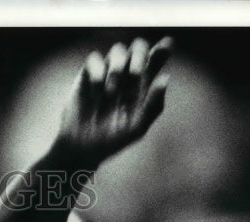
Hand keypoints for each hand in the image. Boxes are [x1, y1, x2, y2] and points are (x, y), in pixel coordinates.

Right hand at [56, 37, 171, 167]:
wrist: (81, 148)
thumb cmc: (112, 141)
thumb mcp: (137, 128)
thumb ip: (154, 105)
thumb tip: (165, 77)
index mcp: (142, 85)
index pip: (156, 59)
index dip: (163, 48)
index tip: (167, 44)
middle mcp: (126, 75)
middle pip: (138, 48)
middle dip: (139, 55)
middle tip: (136, 75)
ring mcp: (106, 73)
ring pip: (117, 50)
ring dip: (118, 66)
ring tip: (112, 92)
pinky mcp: (87, 75)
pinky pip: (94, 59)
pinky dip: (98, 71)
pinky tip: (97, 90)